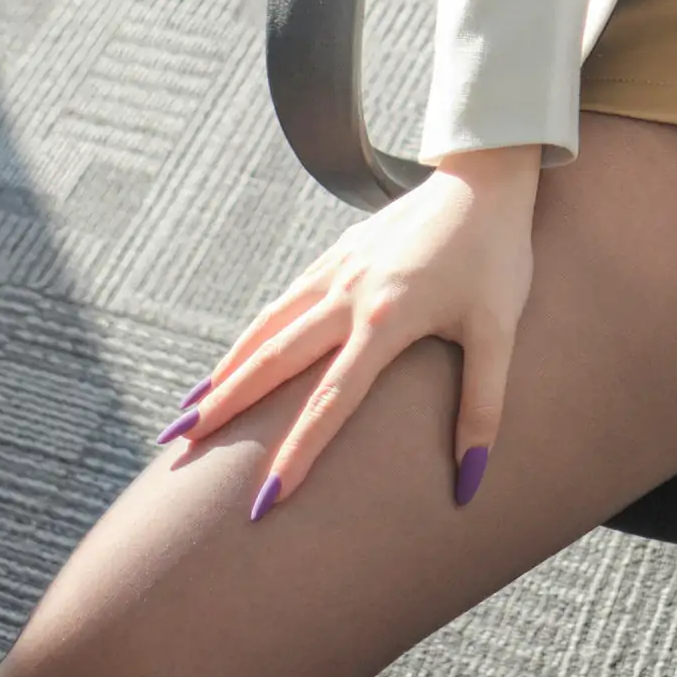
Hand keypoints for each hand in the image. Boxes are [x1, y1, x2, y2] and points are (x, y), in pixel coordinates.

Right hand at [157, 153, 540, 517]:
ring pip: (265, 329)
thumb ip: (482, 408)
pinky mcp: (337, 252)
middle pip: (271, 363)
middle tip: (177, 449)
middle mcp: (347, 295)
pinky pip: (281, 303)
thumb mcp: (499, 331)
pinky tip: (235, 359)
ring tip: (187, 412)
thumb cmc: (499, 256)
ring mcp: (336, 270)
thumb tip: (468, 484)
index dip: (298, 455)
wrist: (486, 176)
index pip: (331, 403)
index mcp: (385, 320)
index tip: (265, 500)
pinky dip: (250, 336)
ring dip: (225, 373)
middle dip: (224, 411)